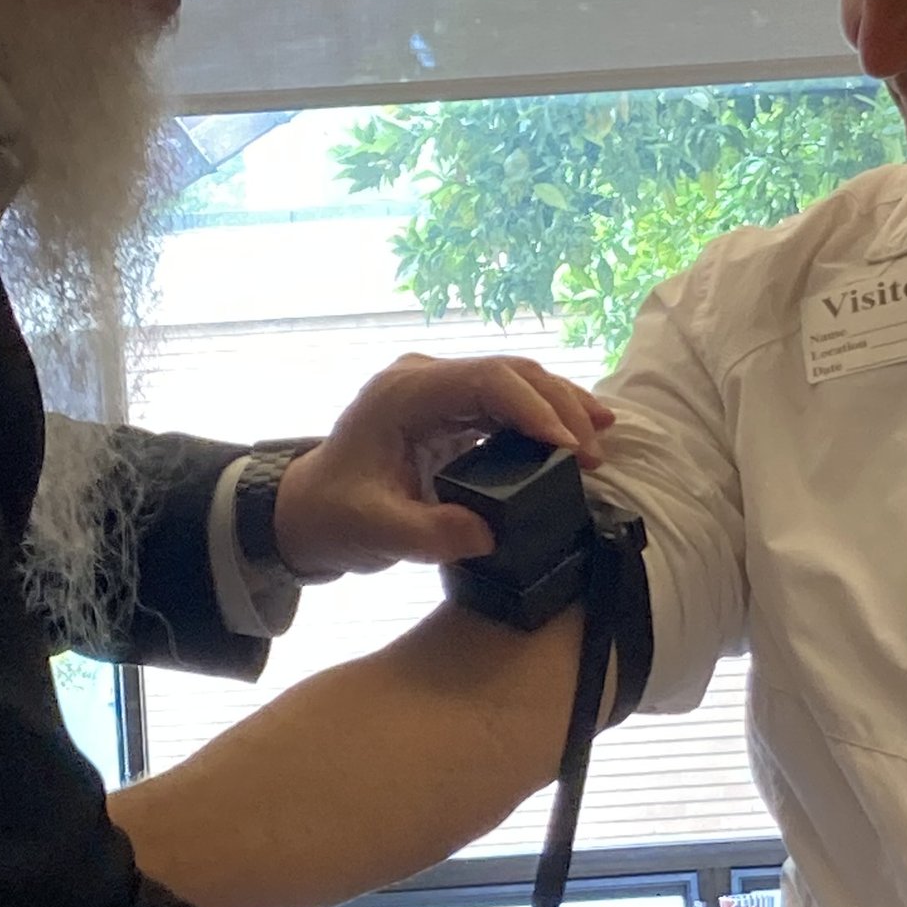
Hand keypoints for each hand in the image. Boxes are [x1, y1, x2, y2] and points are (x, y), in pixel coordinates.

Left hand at [271, 352, 613, 580]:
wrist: (306, 513)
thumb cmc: (333, 517)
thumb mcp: (375, 531)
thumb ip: (428, 533)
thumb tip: (486, 533)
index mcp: (403, 394)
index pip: (483, 381)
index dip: (533, 408)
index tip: (569, 446)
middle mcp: (424, 379)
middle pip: (508, 373)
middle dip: (559, 406)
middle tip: (595, 452)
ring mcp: (439, 391)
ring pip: (514, 383)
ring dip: (559, 408)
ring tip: (600, 440)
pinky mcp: (450, 410)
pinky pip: (506, 403)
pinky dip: (543, 419)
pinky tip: (576, 439)